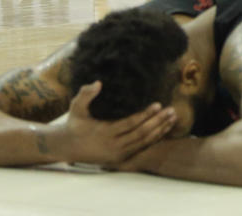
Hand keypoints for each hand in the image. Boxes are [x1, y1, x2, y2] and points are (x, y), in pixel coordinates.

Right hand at [53, 82, 176, 166]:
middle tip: (171, 110)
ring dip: (160, 130)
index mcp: (104, 133)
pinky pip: (142, 148)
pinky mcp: (122, 158)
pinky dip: (155, 139)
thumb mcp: (76, 107)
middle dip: (158, 122)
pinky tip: (165, 129)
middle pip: (141, 134)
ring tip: (173, 118)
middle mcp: (114, 146)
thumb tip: (98, 83)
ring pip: (144, 142)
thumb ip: (86, 94)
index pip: (130, 123)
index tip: (158, 104)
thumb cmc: (74, 123)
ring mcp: (119, 154)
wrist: (68, 147)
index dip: (145, 114)